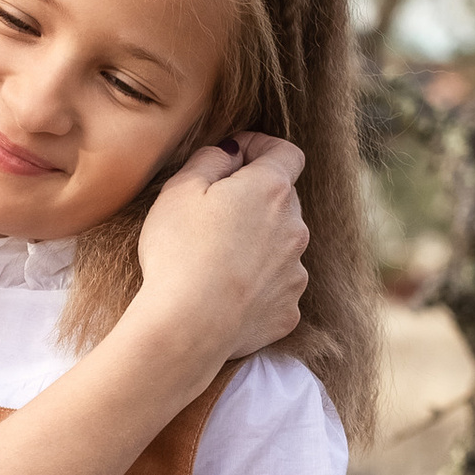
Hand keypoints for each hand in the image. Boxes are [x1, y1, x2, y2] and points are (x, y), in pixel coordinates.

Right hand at [134, 131, 307, 368]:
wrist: (187, 327)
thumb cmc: (179, 253)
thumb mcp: (180, 189)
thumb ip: (211, 159)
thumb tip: (231, 153)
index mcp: (271, 190)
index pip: (286, 153)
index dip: (261, 147)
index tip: (237, 156)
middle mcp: (295, 228)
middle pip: (283, 201)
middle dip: (254, 201)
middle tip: (213, 216)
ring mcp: (295, 272)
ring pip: (281, 247)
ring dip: (257, 245)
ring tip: (217, 262)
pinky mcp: (288, 310)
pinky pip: (275, 289)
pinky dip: (257, 287)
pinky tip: (226, 295)